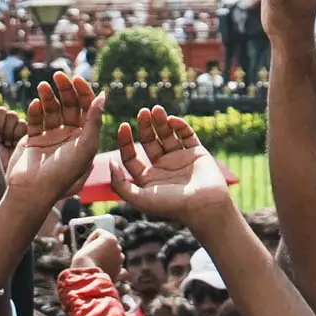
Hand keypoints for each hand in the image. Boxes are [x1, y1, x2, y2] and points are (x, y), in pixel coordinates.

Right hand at [2, 73, 101, 204]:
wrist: (33, 192)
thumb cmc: (63, 173)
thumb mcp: (85, 147)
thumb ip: (94, 121)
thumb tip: (103, 95)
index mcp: (85, 137)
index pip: (87, 108)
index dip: (83, 92)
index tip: (76, 80)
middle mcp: (69, 135)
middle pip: (69, 105)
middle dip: (65, 90)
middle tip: (58, 76)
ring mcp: (51, 137)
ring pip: (51, 109)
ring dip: (48, 96)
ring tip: (42, 87)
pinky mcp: (33, 139)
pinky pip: (35, 120)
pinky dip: (35, 111)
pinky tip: (35, 105)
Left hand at [106, 109, 228, 223]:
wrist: (204, 206)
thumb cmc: (171, 205)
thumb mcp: (139, 199)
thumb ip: (120, 184)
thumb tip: (111, 163)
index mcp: (148, 178)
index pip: (132, 157)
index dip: (125, 142)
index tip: (124, 126)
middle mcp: (163, 168)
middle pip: (150, 141)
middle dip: (145, 126)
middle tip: (143, 112)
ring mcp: (180, 159)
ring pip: (168, 135)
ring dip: (161, 121)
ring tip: (156, 109)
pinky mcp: (197, 153)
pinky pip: (187, 135)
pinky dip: (181, 126)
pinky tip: (172, 120)